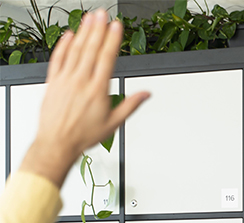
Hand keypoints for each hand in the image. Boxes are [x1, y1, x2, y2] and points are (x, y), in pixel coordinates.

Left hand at [19, 9, 149, 187]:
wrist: (57, 143)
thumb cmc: (83, 135)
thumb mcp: (113, 123)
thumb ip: (130, 105)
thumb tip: (146, 94)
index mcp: (97, 90)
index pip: (106, 58)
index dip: (112, 40)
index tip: (116, 26)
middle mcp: (80, 81)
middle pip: (90, 49)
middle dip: (97, 29)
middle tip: (102, 14)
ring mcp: (65, 80)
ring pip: (75, 51)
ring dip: (82, 32)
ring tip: (89, 18)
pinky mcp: (52, 82)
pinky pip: (57, 59)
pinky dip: (62, 46)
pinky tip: (67, 36)